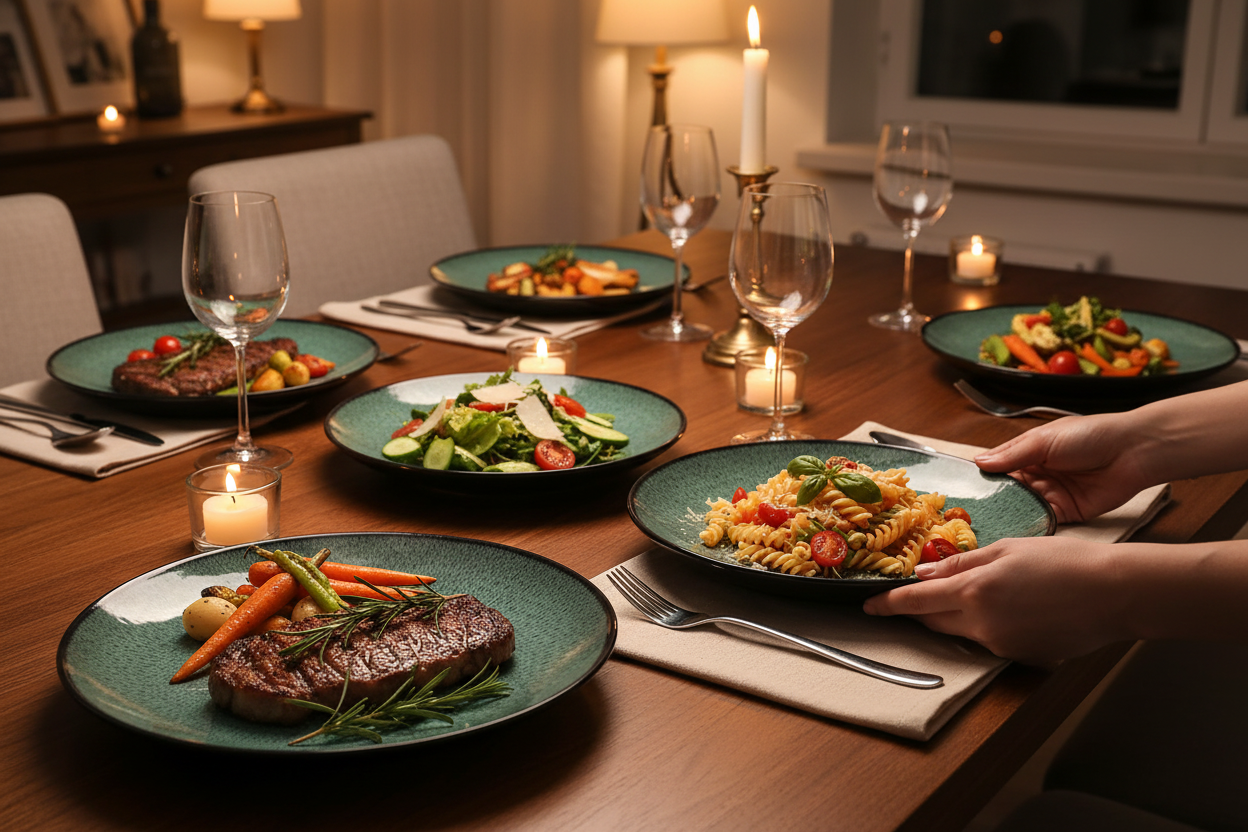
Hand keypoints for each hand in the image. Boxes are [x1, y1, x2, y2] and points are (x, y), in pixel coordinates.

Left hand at [862, 537, 1126, 662]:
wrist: (1115, 593)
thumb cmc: (1065, 562)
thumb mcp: (1007, 550)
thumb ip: (961, 563)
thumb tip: (925, 572)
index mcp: (973, 593)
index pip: (915, 602)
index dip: (888, 604)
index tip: (869, 605)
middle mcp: (981, 625)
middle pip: (934, 621)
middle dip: (920, 610)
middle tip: (913, 595)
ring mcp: (1002, 646)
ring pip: (962, 632)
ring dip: (955, 616)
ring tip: (977, 593)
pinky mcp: (1022, 657)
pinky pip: (991, 641)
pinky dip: (987, 626)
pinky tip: (1012, 607)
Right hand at [974, 414, 1154, 523]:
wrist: (1132, 452)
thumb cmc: (1089, 435)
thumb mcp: (1043, 440)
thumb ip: (1012, 455)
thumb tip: (978, 462)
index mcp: (1028, 452)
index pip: (996, 467)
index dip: (979, 478)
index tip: (959, 491)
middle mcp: (1036, 474)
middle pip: (1005, 491)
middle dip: (989, 502)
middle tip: (966, 516)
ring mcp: (1050, 494)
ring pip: (1020, 508)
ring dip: (1006, 515)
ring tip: (983, 527)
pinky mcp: (1065, 512)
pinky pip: (1041, 521)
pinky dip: (1028, 526)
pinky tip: (1011, 532)